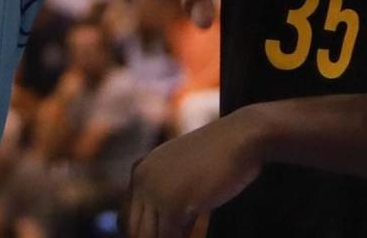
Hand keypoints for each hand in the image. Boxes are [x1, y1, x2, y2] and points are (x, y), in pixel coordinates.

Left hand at [123, 112, 265, 237]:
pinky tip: (196, 231)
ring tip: (189, 228)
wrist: (240, 138)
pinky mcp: (174, 204)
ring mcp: (156, 191)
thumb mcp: (182, 174)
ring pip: (149, 237)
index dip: (145, 233)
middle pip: (135, 231)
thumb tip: (161, 232)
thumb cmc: (218, 158)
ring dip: (169, 237)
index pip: (127, 219)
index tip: (167, 231)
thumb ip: (166, 198)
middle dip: (156, 236)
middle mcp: (143, 179)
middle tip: (180, 231)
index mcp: (141, 170)